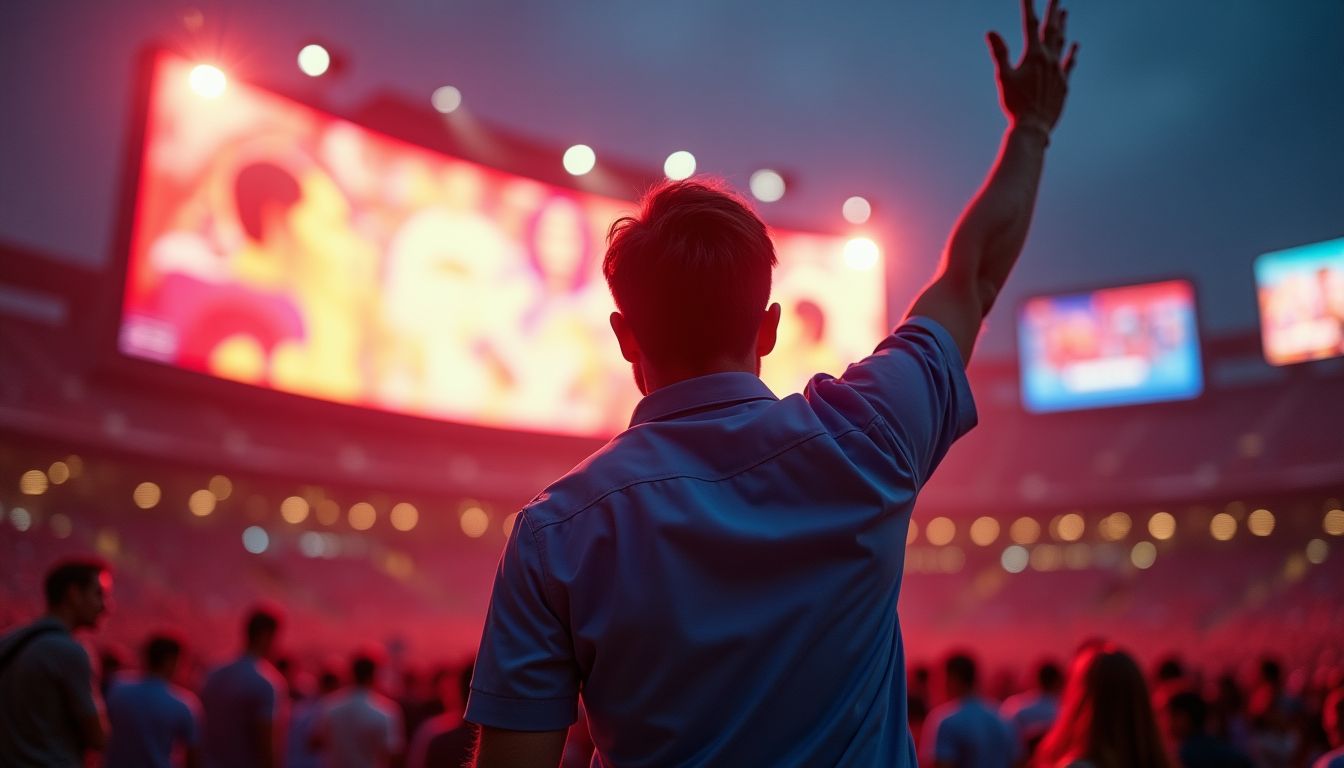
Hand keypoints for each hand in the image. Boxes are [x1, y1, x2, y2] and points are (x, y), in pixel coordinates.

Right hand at [987, 0, 1077, 135]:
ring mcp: (1059, 71)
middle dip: (1053, 10)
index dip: (1029, 6)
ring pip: (1062, 43)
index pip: (1030, 24)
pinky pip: (1069, 64)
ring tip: (1064, 12)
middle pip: (1052, 29)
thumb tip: (991, 32)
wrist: (1034, 127)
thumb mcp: (1003, 77)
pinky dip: (1072, 53)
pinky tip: (1075, 45)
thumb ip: (999, 53)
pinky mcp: (1063, 84)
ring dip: (1062, 26)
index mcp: (1034, 56)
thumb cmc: (1015, 104)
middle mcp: (1050, 59)